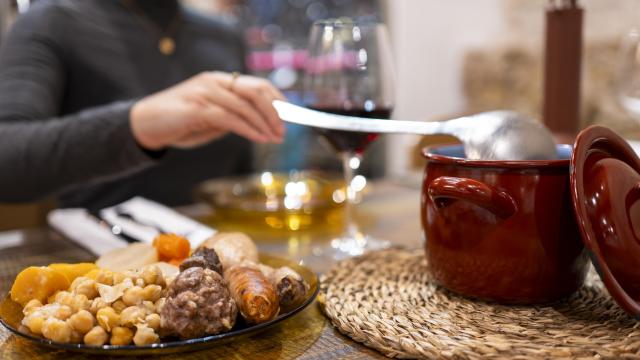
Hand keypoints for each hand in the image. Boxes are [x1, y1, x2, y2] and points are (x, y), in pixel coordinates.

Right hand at [130, 72, 285, 149]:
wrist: (144, 125)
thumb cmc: (179, 123)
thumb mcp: (211, 119)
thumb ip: (232, 117)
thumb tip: (261, 123)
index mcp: (219, 80)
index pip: (257, 84)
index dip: (277, 99)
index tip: (290, 116)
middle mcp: (214, 82)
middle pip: (256, 91)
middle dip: (275, 111)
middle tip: (284, 131)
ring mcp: (205, 93)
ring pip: (246, 105)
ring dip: (265, 123)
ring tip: (276, 138)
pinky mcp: (197, 108)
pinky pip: (231, 117)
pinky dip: (249, 129)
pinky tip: (259, 138)